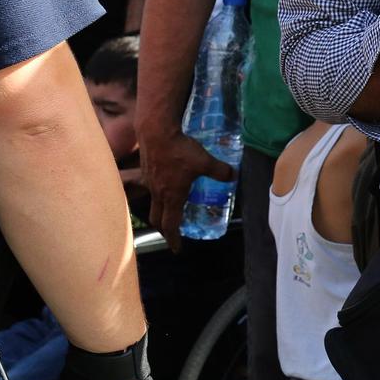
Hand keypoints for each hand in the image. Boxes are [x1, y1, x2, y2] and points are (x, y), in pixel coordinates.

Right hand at [140, 128, 233, 250]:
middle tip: (172, 233)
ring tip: (170, 209)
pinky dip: (158, 194)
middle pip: (157, 218)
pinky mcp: (146, 170)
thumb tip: (233, 176)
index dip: (173, 239)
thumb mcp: (205, 162)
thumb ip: (220, 171)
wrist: (156, 131)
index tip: (177, 248)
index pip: (170, 225)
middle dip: (164, 229)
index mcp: (171, 196)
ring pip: (152, 203)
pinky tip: (166, 184)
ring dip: (160, 211)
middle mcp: (158, 193)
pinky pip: (151, 188)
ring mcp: (149, 182)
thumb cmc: (180, 150)